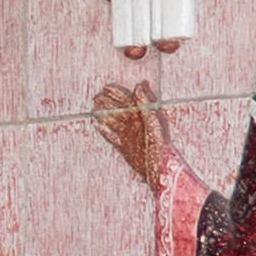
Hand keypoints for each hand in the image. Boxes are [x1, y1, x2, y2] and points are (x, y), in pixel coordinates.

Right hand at [91, 76, 172, 190]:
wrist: (160, 170)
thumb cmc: (161, 145)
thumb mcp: (154, 121)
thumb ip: (146, 103)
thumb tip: (139, 84)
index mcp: (145, 115)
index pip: (129, 100)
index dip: (118, 92)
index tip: (106, 87)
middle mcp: (137, 124)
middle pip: (120, 110)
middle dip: (108, 102)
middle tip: (96, 98)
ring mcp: (131, 136)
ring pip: (114, 122)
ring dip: (104, 115)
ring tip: (94, 109)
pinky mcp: (126, 148)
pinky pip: (113, 137)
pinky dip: (106, 132)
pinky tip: (98, 126)